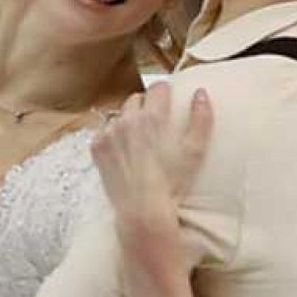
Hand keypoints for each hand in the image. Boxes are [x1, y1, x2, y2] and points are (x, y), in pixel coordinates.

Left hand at [92, 83, 213, 235]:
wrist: (142, 209)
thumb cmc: (173, 183)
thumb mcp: (194, 151)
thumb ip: (201, 119)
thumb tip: (201, 92)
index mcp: (152, 117)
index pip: (157, 87)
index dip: (165, 92)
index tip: (168, 100)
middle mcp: (126, 120)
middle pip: (136, 99)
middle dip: (145, 106)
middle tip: (154, 124)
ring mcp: (108, 133)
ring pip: (119, 115)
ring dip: (127, 121)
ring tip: (137, 140)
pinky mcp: (96, 147)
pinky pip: (104, 131)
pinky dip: (112, 137)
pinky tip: (122, 151)